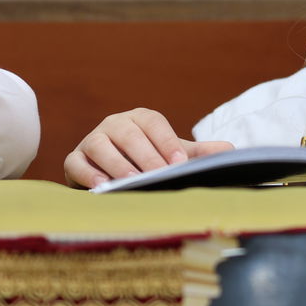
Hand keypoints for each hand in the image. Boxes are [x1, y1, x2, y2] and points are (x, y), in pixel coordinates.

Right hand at [63, 108, 232, 188]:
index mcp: (140, 119)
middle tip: (157, 175)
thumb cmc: (147, 162)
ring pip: (101, 145)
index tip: (178, 162)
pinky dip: (88, 173)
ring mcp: (91, 140)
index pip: (153, 123)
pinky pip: (76, 162)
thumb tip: (232, 150)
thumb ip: (199, 153)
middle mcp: (114, 124)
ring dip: (117, 164)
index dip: (166, 141)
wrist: (111, 175)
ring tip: (132, 181)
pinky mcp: (74, 159)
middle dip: (144, 155)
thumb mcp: (172, 156)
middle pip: (128, 133)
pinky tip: (103, 186)